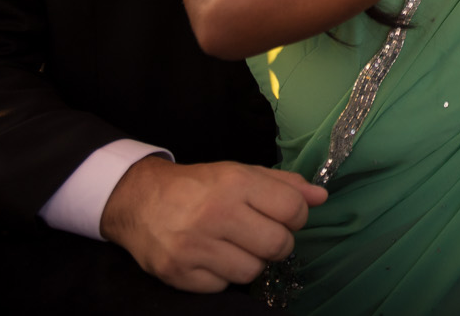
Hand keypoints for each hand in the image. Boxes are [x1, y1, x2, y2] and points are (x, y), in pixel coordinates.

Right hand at [101, 155, 328, 292]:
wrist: (138, 201)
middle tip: (263, 235)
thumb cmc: (198, 186)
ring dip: (250, 262)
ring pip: (252, 271)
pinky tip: (213, 258)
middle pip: (277, 245)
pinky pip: (222, 287)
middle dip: (278, 243)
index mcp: (235, 183)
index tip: (284, 216)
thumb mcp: (240, 173)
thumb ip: (283, 184)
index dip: (297, 216)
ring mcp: (195, 247)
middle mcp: (216, 214)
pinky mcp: (178, 273)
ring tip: (236, 246)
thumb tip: (321, 197)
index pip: (292, 209)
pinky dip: (223, 276)